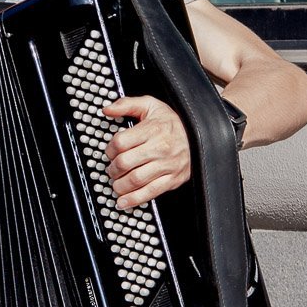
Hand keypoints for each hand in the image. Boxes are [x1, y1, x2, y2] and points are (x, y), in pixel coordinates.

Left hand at [102, 95, 190, 209]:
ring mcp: (167, 165)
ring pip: (136, 180)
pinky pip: (151, 192)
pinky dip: (134, 199)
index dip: (109, 149)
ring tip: (116, 184)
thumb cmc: (171, 122)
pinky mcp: (173, 179)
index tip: (109, 152)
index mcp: (153, 129)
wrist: (200, 135)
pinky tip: (123, 202)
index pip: (121, 142)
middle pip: (125, 163)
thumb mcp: (150, 105)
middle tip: (111, 170)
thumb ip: (127, 105)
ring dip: (120, 185)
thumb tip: (107, 110)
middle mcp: (160, 148)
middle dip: (112, 169)